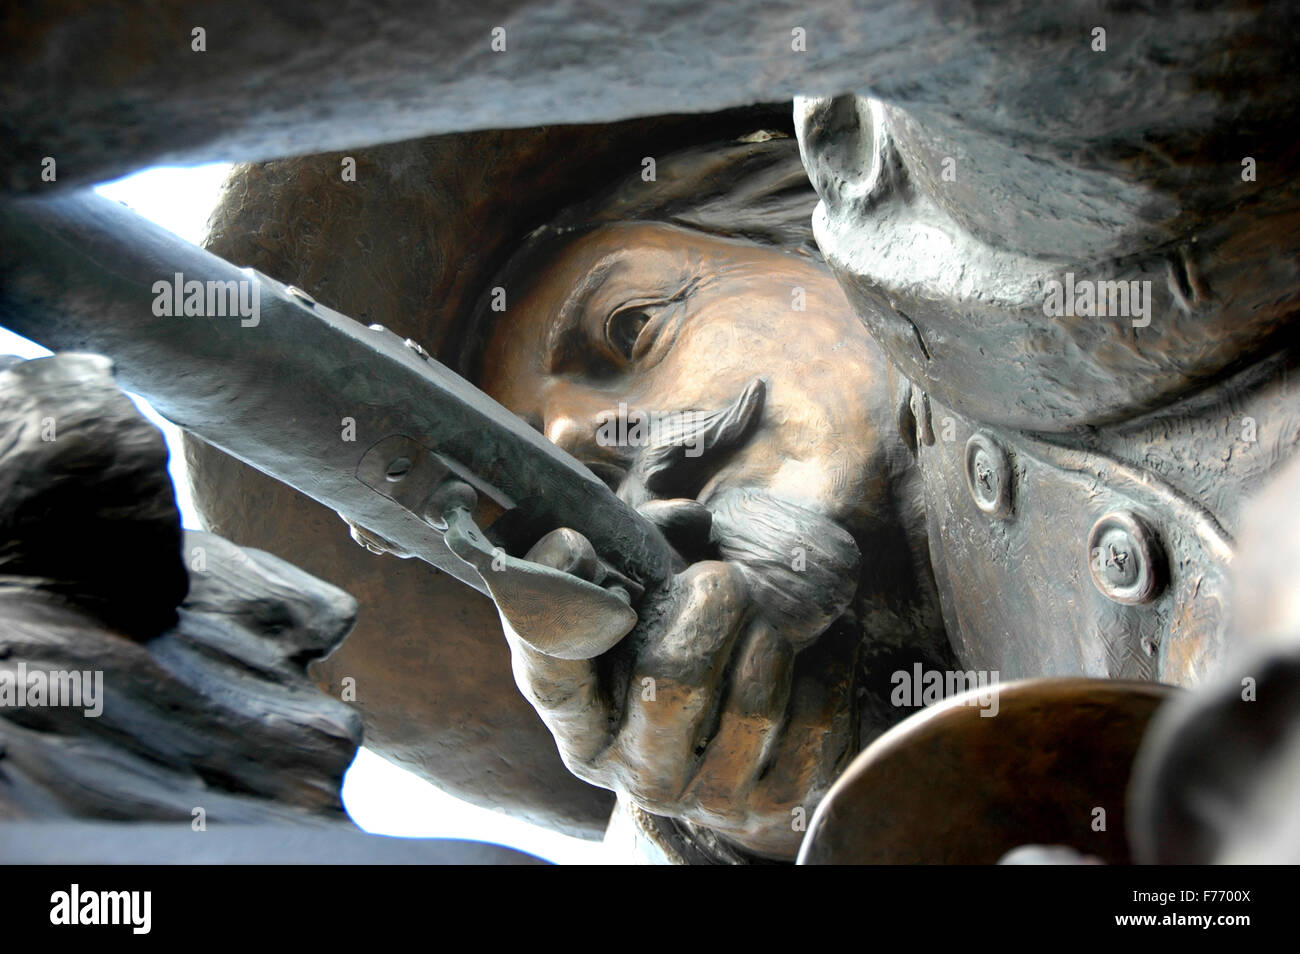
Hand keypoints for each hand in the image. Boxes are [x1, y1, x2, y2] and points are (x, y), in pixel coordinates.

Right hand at [495, 496, 859, 859]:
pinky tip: (814, 650)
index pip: (550, 674)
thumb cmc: (682, 653)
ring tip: (765, 619)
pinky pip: (815, 720)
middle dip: (708, 604)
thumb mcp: (646, 609)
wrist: (751, 752)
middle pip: (671, 680)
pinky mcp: (778, 805)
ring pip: (753, 703)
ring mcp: (708, 798)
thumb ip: (644, 551)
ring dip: (767, 636)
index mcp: (582, 727)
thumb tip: (687, 519)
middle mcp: (636, 775)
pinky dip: (825, 667)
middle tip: (721, 577)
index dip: (551, 609)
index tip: (576, 543)